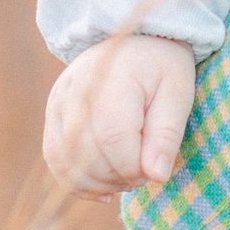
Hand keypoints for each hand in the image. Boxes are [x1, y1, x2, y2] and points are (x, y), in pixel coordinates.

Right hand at [44, 34, 195, 199]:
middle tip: (142, 176)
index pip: (113, 138)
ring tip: (126, 180)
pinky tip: (104, 189)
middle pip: (86, 154)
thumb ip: (167, 135)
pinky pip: (55, 157)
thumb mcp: (178, 94)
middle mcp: (76, 90)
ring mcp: (58, 102)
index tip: (152, 172)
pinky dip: (77, 180)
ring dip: (97, 183)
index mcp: (113, 79)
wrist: (136, 40)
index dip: (131, 167)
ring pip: (66, 160)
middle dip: (116, 177)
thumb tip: (156, 177)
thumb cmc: (162, 68)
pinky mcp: (51, 114)